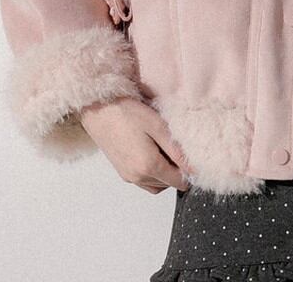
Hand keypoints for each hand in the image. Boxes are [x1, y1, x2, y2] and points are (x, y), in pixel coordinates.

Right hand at [79, 96, 195, 193]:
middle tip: (174, 145)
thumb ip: (177, 151)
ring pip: (156, 184)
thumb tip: (194, 168)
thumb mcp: (158, 127)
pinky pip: (143, 180)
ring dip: (164, 172)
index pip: (179, 182)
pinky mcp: (121, 171)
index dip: (189, 170)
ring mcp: (127, 176)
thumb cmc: (127, 113)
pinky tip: (151, 149)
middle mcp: (137, 177)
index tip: (190, 153)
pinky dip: (152, 172)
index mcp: (148, 167)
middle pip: (168, 184)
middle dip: (176, 169)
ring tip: (162, 146)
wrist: (99, 109)